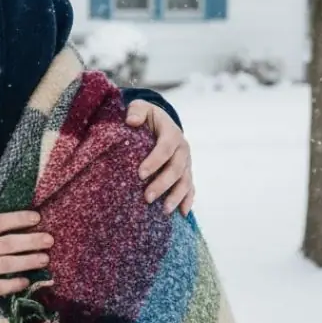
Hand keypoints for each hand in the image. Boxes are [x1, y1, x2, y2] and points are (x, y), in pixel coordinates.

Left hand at [126, 100, 194, 215]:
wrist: (160, 123)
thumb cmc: (146, 118)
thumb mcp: (140, 108)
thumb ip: (136, 111)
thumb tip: (131, 121)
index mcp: (171, 133)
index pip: (165, 148)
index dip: (154, 161)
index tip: (140, 174)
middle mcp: (182, 149)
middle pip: (176, 168)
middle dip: (162, 184)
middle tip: (147, 198)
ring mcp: (186, 163)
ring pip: (185, 181)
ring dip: (176, 197)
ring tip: (163, 211)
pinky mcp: (186, 173)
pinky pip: (190, 189)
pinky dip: (187, 201)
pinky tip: (181, 214)